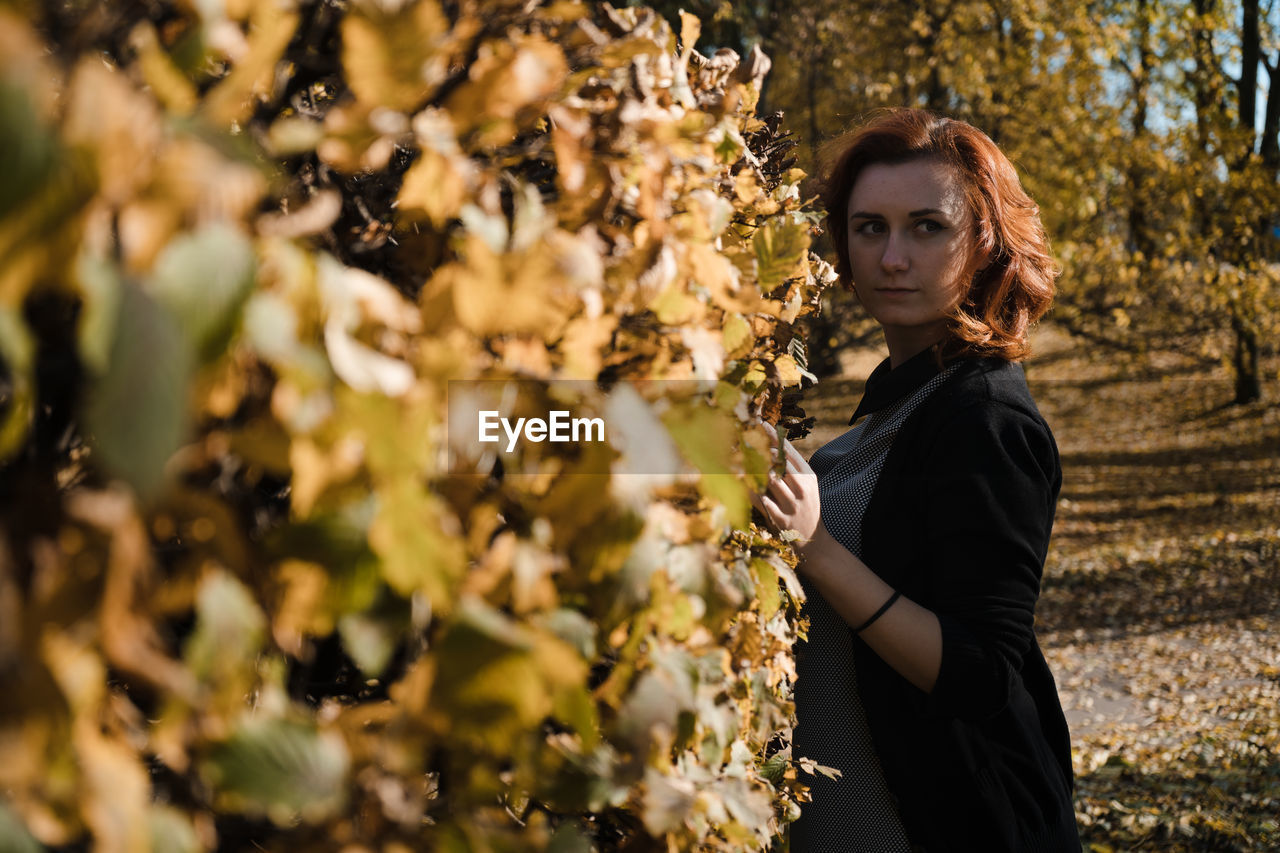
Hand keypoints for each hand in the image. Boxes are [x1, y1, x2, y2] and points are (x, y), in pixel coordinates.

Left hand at [750, 421, 825, 549]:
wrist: (813, 540)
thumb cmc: (805, 506)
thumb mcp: (806, 486)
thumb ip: (792, 468)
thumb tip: (770, 444)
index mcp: (809, 476)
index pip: (790, 452)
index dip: (775, 437)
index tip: (761, 424)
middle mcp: (802, 489)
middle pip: (779, 462)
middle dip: (761, 449)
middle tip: (745, 437)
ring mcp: (791, 505)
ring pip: (769, 480)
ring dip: (753, 468)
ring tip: (738, 456)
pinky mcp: (780, 519)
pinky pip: (761, 500)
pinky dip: (749, 490)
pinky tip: (739, 481)